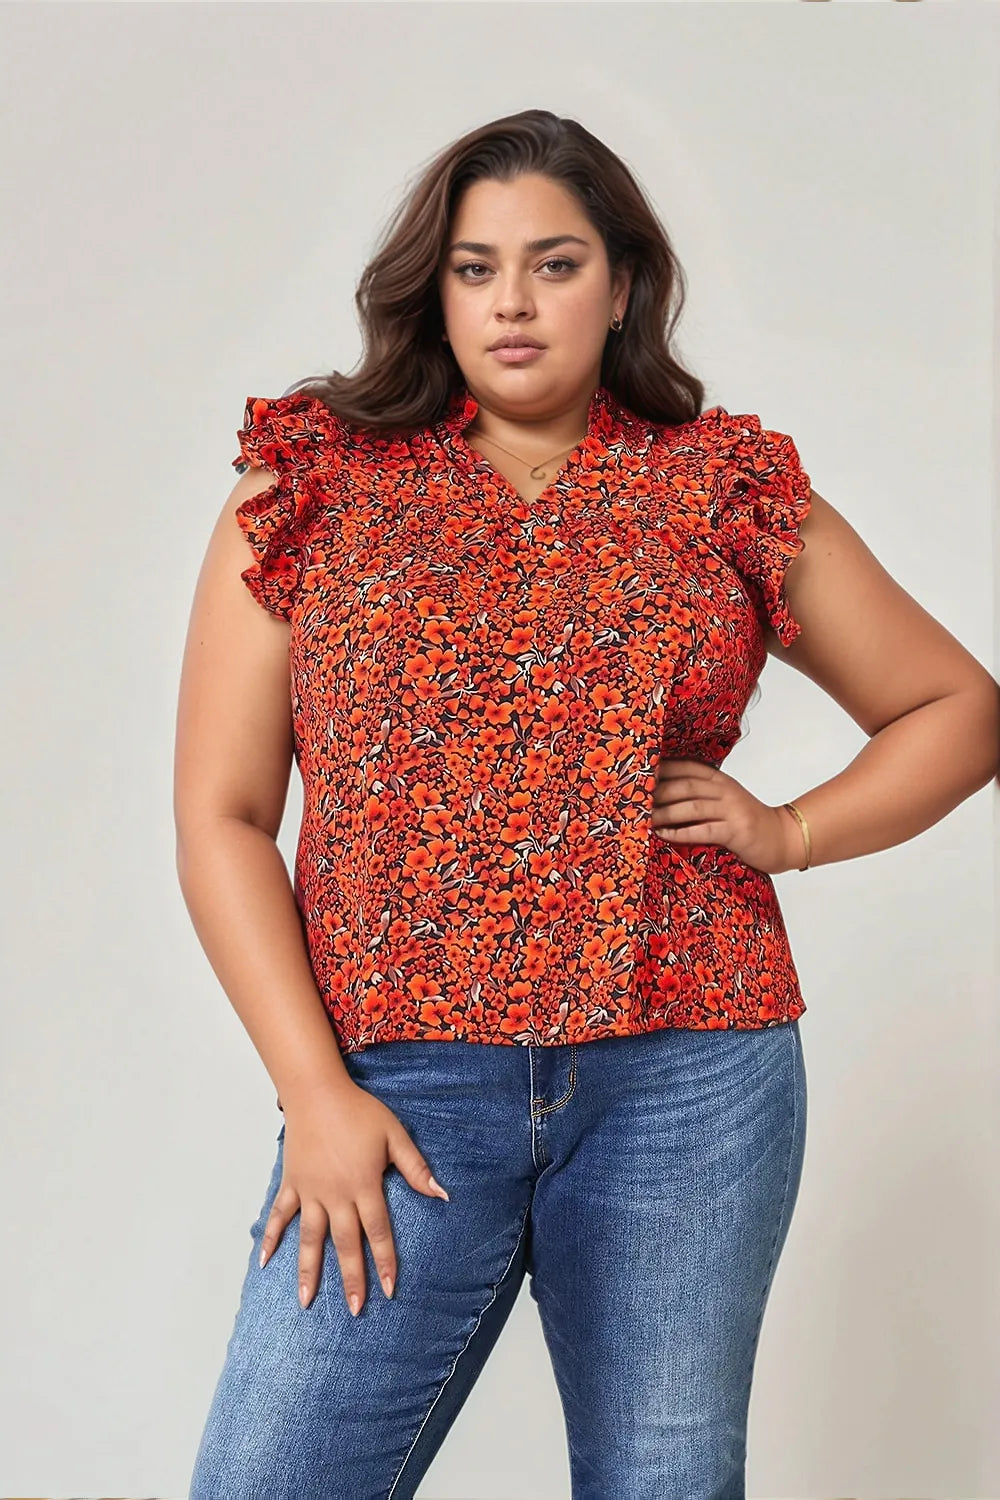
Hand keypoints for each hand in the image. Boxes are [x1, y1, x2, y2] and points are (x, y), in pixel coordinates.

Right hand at [257, 1079, 449, 1315]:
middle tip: (355, 1309)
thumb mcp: (394, 1135)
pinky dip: (271, 1237)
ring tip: (306, 1301)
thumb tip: (442, 1194)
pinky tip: (264, 1261)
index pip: (378, 1231)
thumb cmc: (359, 1111)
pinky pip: (279, 1215)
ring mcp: (310, 1191)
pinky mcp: (292, 1183)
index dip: (385, 1261)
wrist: (317, 1092)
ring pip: (309, 1238)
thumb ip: (416, 1168)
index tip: (389, 1290)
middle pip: (345, 1243)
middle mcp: (336, 1194)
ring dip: (308, 1270)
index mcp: (364, 1184)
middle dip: (351, 1278)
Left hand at [651, 757, 801, 874]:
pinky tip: (664, 835)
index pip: (686, 766)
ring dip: (664, 813)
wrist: (782, 837)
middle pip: (685, 785)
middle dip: (657, 792)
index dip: (661, 768)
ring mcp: (732, 810)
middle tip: (634, 801)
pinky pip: (704, 830)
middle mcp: (725, 790)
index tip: (637, 775)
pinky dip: (681, 832)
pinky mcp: (736, 831)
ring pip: (692, 807)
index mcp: (720, 779)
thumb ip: (699, 793)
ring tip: (643, 819)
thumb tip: (659, 793)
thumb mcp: (724, 799)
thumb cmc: (744, 820)